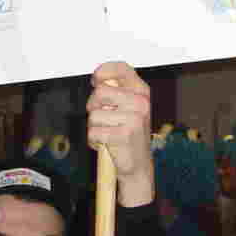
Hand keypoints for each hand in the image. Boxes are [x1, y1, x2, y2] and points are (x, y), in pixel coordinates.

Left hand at [88, 62, 153, 205]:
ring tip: (107, 134)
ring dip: (94, 127)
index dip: (103, 71)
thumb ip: (116, 92)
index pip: (122, 69)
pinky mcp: (124, 135)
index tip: (96, 79)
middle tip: (103, 118)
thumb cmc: (128, 135)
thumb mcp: (128, 109)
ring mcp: (134, 119)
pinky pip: (93, 132)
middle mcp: (141, 103)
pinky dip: (94, 141)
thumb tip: (98, 79)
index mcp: (142, 92)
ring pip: (94, 115)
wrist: (138, 166)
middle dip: (94, 106)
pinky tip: (106, 144)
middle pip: (100, 92)